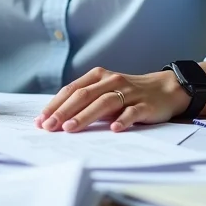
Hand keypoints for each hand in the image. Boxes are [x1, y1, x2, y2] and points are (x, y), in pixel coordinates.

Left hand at [34, 67, 190, 132]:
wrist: (165, 89)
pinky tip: (113, 129)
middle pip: (84, 95)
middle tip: (49, 127)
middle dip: (64, 111)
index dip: (55, 104)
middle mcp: (111, 81)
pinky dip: (122, 119)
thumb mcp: (105, 93)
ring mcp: (129, 92)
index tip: (40, 120)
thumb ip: (85, 102)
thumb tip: (56, 118)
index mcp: (98, 76)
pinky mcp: (145, 105)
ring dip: (85, 116)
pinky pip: (132, 112)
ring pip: (104, 102)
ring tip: (70, 129)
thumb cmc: (128, 94)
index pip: (72, 90)